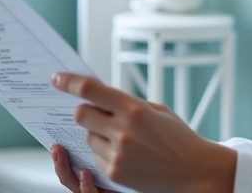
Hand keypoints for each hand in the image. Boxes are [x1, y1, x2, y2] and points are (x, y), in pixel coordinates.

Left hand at [51, 72, 236, 192]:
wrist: (194, 171)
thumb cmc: (177, 137)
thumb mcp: (156, 110)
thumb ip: (126, 103)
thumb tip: (97, 96)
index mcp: (134, 109)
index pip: (90, 90)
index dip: (69, 82)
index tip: (57, 78)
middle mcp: (123, 131)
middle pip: (81, 114)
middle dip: (83, 110)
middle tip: (94, 111)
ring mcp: (118, 154)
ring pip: (88, 137)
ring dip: (97, 134)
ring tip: (122, 137)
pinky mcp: (115, 173)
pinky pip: (96, 157)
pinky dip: (105, 152)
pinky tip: (126, 153)